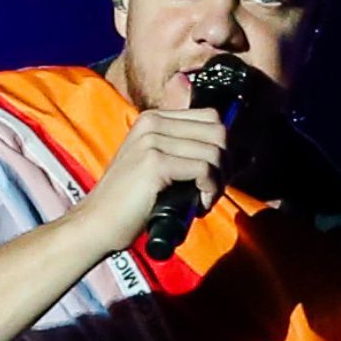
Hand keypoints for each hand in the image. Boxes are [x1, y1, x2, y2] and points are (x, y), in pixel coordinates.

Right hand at [69, 108, 228, 255]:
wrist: (98, 223)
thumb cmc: (133, 202)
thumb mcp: (163, 169)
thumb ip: (192, 155)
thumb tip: (243, 155)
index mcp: (154, 118)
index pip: (211, 118)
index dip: (223, 148)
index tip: (216, 176)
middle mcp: (153, 123)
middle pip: (218, 131)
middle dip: (226, 164)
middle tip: (213, 190)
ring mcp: (152, 141)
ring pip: (214, 151)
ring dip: (218, 181)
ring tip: (203, 201)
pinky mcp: (154, 163)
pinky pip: (204, 169)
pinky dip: (210, 190)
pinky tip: (198, 205)